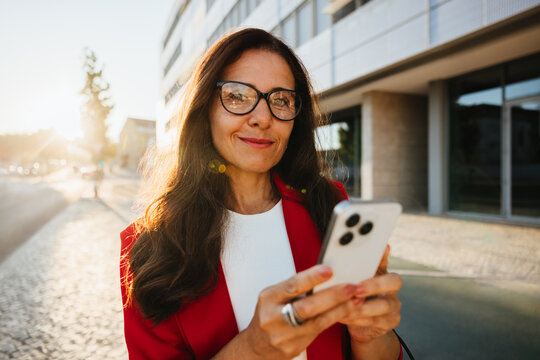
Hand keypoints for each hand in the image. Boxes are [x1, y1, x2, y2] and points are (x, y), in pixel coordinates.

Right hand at [242, 265, 360, 359]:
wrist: (258, 346)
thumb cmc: (270, 314)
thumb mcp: (274, 296)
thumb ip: (295, 288)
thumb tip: (325, 274)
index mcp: (268, 298)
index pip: (292, 286)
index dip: (311, 277)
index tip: (329, 270)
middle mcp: (274, 317)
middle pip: (306, 306)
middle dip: (332, 296)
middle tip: (351, 287)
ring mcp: (284, 335)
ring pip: (317, 322)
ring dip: (340, 309)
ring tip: (355, 299)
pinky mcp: (295, 347)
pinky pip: (319, 331)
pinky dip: (334, 319)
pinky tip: (346, 312)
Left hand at [340, 245, 402, 342]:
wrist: (359, 322)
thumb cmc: (352, 297)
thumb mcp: (348, 282)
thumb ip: (345, 272)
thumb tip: (329, 262)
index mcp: (381, 272)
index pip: (384, 260)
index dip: (383, 256)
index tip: (380, 249)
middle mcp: (391, 287)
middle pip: (393, 281)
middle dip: (374, 285)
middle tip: (356, 289)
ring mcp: (393, 305)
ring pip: (384, 305)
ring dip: (362, 307)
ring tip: (345, 307)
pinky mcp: (390, 322)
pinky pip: (375, 321)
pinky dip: (358, 319)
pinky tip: (344, 317)